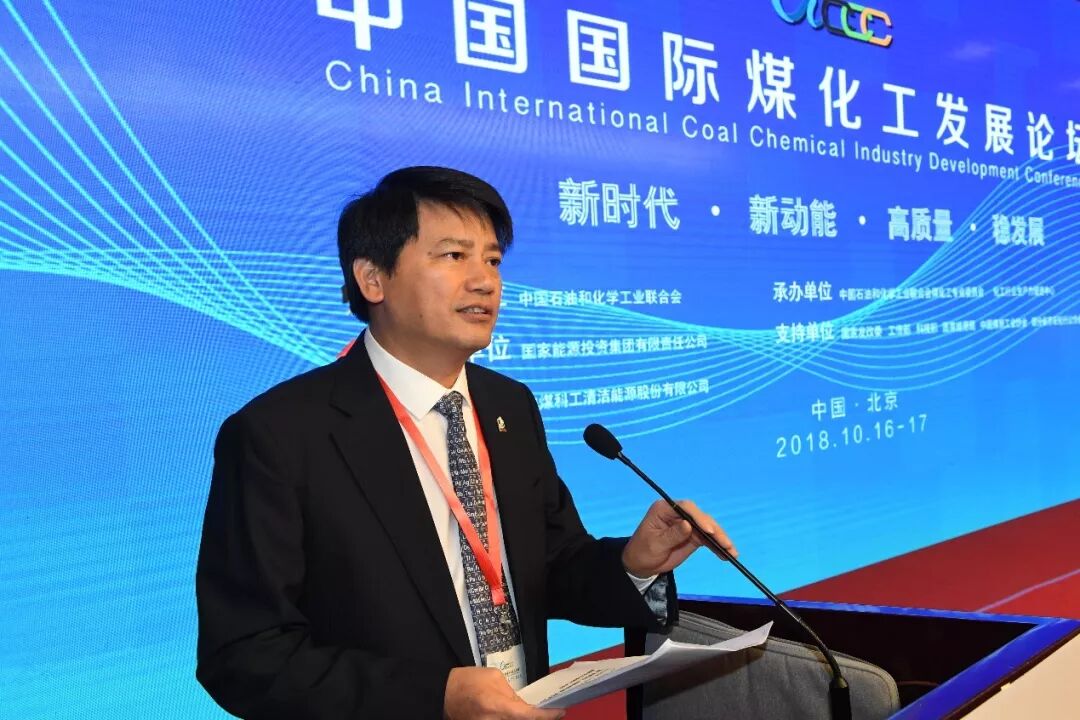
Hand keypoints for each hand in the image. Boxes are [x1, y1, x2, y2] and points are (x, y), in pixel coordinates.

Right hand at [443, 667, 564, 719]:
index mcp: (499, 707)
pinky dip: (515, 719)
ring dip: (524, 718)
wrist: (445, 694)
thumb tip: (525, 704)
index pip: (530, 716)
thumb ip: (512, 693)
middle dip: (537, 719)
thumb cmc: (469, 682)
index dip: (548, 716)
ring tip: (535, 713)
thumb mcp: (494, 678)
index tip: (561, 711)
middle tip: (551, 713)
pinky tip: (520, 715)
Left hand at [622, 499, 736, 577]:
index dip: (699, 517)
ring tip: (732, 552)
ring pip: (708, 528)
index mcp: (665, 509)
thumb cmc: (642, 551)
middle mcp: (678, 513)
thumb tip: (688, 525)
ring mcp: (687, 524)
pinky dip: (718, 546)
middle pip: (701, 517)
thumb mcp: (655, 544)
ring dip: (721, 539)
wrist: (641, 563)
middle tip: (725, 544)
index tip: (708, 531)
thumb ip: (672, 535)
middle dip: (715, 531)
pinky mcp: (693, 535)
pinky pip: (708, 539)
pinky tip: (728, 555)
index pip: (685, 508)